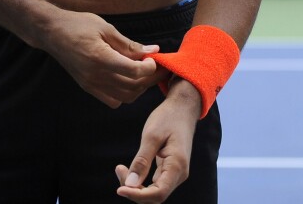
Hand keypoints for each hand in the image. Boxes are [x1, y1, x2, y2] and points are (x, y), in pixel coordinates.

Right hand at [44, 10, 164, 107]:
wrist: (52, 33)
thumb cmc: (78, 24)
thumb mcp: (105, 28)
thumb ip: (129, 44)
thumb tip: (153, 50)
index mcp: (100, 58)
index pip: (133, 72)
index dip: (150, 67)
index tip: (155, 58)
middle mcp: (95, 76)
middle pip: (133, 87)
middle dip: (150, 78)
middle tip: (159, 66)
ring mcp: (91, 84)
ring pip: (126, 96)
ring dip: (140, 87)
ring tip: (145, 72)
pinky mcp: (88, 87)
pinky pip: (113, 100)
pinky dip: (125, 93)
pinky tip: (128, 78)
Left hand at [115, 82, 200, 201]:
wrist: (183, 107)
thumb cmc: (168, 118)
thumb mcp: (152, 135)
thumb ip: (142, 161)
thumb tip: (130, 184)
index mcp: (177, 166)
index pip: (158, 193)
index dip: (138, 196)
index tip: (120, 189)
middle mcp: (179, 174)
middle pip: (155, 195)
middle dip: (134, 190)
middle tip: (119, 169)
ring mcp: (176, 173)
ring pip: (154, 191)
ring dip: (136, 186)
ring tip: (121, 168)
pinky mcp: (170, 169)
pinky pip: (155, 182)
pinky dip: (141, 180)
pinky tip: (130, 169)